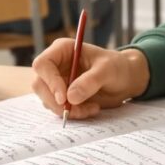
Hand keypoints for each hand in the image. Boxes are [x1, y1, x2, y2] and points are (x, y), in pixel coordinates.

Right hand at [31, 39, 149, 118]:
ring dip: (67, 110)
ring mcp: (56, 82)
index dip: (50, 82)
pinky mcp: (62, 96)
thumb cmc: (116, 67)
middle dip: (57, 102)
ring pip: (48, 100)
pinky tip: (91, 109)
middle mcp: (55, 65)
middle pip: (40, 85)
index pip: (43, 65)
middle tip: (77, 111)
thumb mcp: (107, 70)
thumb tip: (70, 97)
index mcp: (62, 50)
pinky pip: (58, 109)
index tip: (64, 99)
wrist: (124, 80)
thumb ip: (90, 81)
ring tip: (92, 108)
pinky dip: (73, 113)